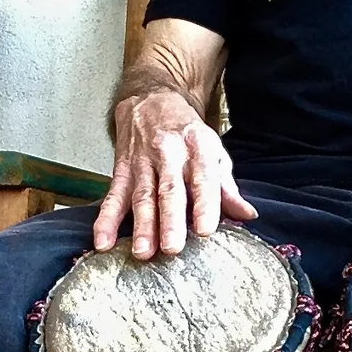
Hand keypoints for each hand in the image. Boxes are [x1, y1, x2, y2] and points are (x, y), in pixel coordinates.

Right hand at [93, 91, 256, 259]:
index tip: (205, 230)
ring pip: (142, 196)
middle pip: (169, 191)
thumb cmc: (188, 133)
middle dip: (170, 220)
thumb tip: (247, 215)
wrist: (151, 99)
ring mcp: (143, 162)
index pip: (203, 179)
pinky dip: (106, 220)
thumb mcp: (214, 153)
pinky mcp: (122, 169)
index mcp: (198, 149)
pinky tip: (103, 240)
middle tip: (172, 247)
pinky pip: (114, 196)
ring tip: (143, 251)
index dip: (205, 205)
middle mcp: (169, 154)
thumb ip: (228, 188)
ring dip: (141, 226)